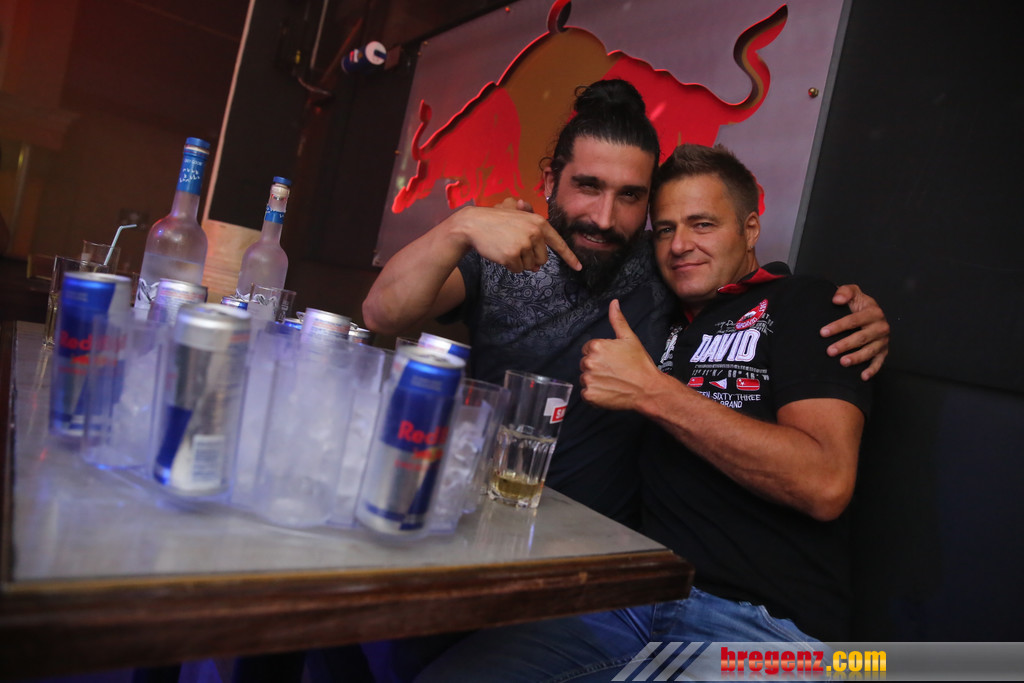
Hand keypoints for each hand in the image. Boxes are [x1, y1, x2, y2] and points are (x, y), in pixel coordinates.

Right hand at [455, 202, 580, 272]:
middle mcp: (535, 233)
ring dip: (519, 262)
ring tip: (506, 247)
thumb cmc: (494, 219)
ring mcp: (524, 245)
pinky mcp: (513, 256)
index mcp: (539, 222)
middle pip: (542, 260)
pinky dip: (510, 266)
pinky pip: (518, 270)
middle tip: (515, 246)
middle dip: (531, 259)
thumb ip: (532, 227)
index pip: (558, 243)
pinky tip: (501, 253)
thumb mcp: (516, 213)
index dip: (569, 257)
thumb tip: (539, 261)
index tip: (578, 267)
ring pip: (530, 266)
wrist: (473, 224)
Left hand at [580, 299, 661, 409]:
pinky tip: (608, 391)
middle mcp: (589, 362)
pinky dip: (595, 394)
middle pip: (585, 363)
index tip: (612, 360)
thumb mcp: (630, 339)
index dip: (601, 355)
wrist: (648, 389)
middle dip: (596, 367)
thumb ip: (618, 320)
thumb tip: (614, 303)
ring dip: (595, 381)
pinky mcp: (589, 395)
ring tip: (612, 382)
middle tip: (614, 371)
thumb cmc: (640, 364)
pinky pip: (586, 394)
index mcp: (596, 346)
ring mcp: (588, 379)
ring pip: (585, 378)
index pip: (588, 349)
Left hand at [821, 284, 889, 380]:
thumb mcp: (853, 292)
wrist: (869, 312)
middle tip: (829, 351)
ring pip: (869, 351)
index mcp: (873, 312)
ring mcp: (883, 340)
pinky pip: (879, 362)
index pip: (854, 320)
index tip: (823, 332)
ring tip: (842, 362)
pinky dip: (872, 370)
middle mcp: (880, 327)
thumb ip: (845, 292)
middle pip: (861, 337)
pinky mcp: (883, 351)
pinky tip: (862, 376)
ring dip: (856, 358)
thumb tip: (836, 299)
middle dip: (845, 345)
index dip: (838, 326)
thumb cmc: (857, 304)